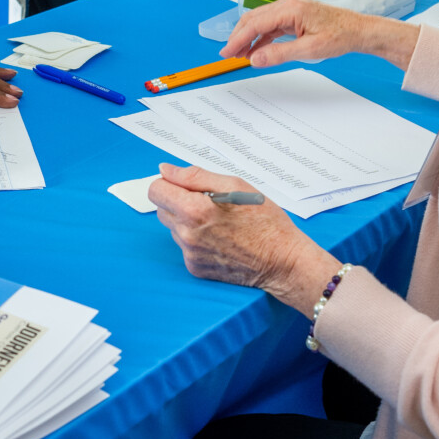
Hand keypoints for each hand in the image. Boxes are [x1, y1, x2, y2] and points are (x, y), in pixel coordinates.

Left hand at [146, 164, 343, 311]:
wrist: (282, 262)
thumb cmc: (264, 220)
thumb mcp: (234, 185)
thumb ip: (194, 176)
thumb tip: (165, 170)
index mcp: (194, 210)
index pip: (156, 190)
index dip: (169, 183)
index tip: (186, 186)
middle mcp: (186, 235)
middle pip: (162, 209)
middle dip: (178, 201)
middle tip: (208, 203)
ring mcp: (190, 254)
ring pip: (173, 228)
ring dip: (188, 222)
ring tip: (219, 223)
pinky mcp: (195, 268)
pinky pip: (185, 247)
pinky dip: (196, 240)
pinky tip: (220, 239)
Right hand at [221, 0, 415, 69]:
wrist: (358, 31)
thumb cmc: (339, 36)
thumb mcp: (309, 50)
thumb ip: (279, 54)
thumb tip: (255, 59)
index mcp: (290, 9)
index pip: (255, 23)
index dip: (238, 39)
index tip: (226, 52)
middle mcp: (288, 4)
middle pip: (253, 18)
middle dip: (238, 36)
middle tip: (227, 55)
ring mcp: (290, 8)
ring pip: (260, 21)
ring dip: (248, 37)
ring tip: (238, 54)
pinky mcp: (294, 14)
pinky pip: (271, 24)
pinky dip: (260, 37)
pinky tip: (255, 49)